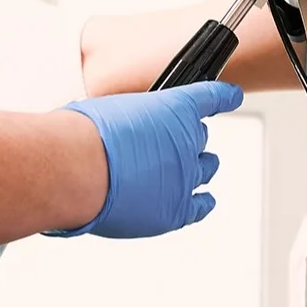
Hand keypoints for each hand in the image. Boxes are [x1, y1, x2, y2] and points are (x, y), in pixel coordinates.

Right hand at [52, 81, 242, 238]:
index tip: (231, 96)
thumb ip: (125, 121)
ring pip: (205, 170)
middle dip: (187, 138)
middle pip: (199, 137)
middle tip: (166, 144)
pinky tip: (205, 200)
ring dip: (196, 168)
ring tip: (180, 171)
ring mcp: (184, 177)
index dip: (223, 97)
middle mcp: (187, 141)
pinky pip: (201, 206)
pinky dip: (204, 202)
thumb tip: (117, 137)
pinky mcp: (175, 210)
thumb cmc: (82, 135)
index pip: (210, 97)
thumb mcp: (106, 110)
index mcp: (174, 107)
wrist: (74, 169)